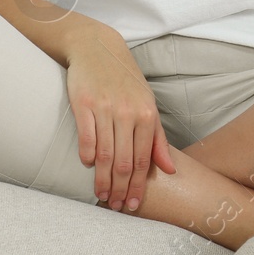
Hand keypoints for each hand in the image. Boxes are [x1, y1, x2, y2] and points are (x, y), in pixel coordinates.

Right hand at [65, 36, 176, 212]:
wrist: (97, 48)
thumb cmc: (124, 80)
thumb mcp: (147, 104)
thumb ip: (158, 139)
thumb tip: (170, 170)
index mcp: (147, 115)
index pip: (143, 160)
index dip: (137, 186)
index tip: (133, 204)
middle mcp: (128, 112)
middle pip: (124, 162)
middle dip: (120, 189)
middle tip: (116, 206)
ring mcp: (105, 108)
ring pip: (105, 155)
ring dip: (102, 180)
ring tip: (101, 195)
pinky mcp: (83, 104)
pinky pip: (86, 138)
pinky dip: (87, 156)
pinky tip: (88, 167)